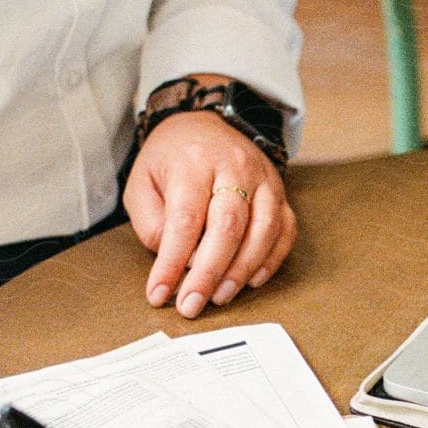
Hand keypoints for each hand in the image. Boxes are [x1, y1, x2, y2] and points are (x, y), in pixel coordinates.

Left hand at [124, 110, 296, 318]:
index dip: (173, 262)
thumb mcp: (142, 182)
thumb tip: (176, 263)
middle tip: (191, 305)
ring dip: (241, 271)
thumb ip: (151, 223)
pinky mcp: (281, 193)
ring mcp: (264, 180)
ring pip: (263, 230)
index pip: (185, 219)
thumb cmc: (171, 159)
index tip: (159, 294)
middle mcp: (234, 168)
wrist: (205, 122)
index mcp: (193, 163)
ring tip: (219, 297)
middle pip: (228, 226)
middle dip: (208, 273)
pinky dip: (271, 260)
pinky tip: (252, 281)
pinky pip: (285, 231)